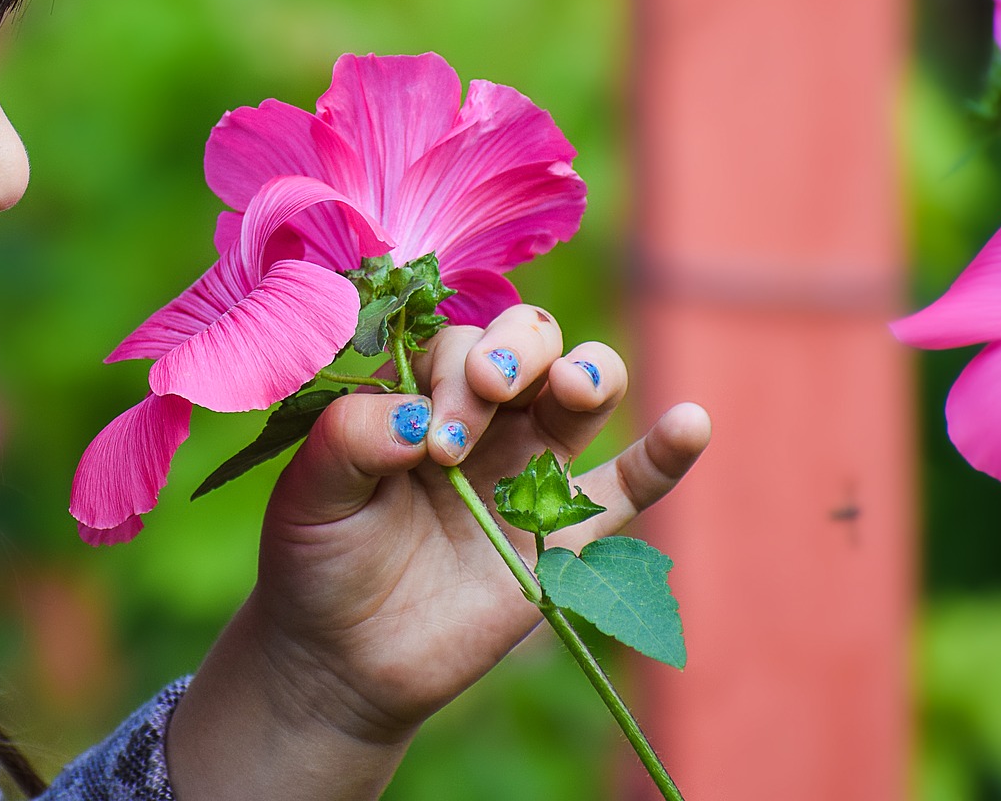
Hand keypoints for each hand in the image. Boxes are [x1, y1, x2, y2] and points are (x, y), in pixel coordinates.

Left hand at [167, 304, 709, 800]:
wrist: (342, 658)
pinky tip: (691, 423)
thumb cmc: (318, 560)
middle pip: (528, 342)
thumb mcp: (309, 494)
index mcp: (419, 393)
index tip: (430, 439)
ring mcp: (530, 470)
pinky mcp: (566, 535)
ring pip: (584, 389)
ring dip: (588, 371)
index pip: (456, 342)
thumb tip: (417, 419)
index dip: (453, 370)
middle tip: (488, 390)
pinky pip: (630, 485)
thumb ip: (348, 438)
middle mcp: (482, 417)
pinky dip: (668, 453)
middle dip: (516, 349)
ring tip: (573, 388)